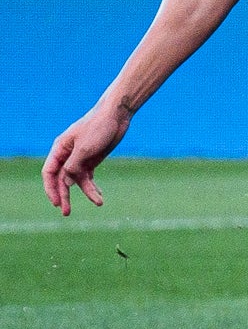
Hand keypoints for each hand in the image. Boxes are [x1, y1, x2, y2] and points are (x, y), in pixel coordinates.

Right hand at [43, 98, 125, 215]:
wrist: (116, 115)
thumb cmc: (98, 127)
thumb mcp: (85, 149)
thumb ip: (73, 166)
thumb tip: (65, 184)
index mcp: (60, 149)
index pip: (49, 173)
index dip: (51, 188)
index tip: (56, 202)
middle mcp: (67, 155)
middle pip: (61, 179)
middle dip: (64, 196)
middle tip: (67, 212)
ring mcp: (80, 158)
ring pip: (77, 180)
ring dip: (86, 192)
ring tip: (99, 202)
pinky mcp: (92, 159)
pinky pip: (88, 177)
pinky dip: (92, 186)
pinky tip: (99, 196)